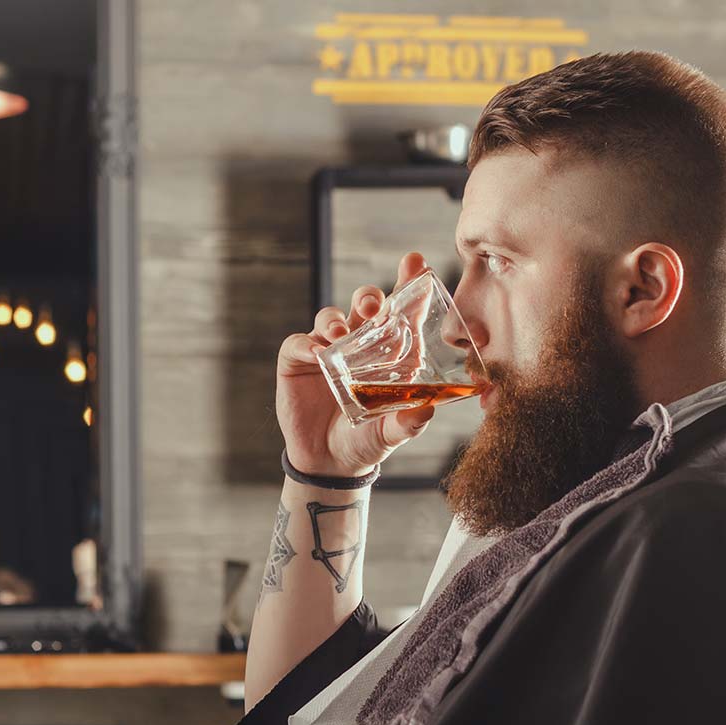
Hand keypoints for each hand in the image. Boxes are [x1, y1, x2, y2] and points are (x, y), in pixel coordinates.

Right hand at [277, 252, 435, 477]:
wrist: (330, 463)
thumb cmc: (368, 440)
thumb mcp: (393, 433)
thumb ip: (410, 421)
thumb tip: (427, 407)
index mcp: (389, 351)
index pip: (400, 310)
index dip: (407, 283)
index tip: (414, 261)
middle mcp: (358, 343)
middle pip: (364, 305)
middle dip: (369, 297)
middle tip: (373, 306)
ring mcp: (326, 349)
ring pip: (331, 317)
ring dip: (336, 320)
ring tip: (340, 334)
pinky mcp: (297, 361)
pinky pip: (299, 343)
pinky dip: (307, 344)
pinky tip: (316, 354)